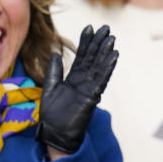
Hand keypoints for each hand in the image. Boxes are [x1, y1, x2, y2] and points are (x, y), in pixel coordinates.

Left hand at [36, 25, 118, 154]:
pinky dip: (107, 67)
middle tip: (106, 27)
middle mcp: (83, 80)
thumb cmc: (52, 115)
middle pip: (93, 58)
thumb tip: (55, 53)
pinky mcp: (92, 96)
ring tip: (112, 38)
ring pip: (99, 66)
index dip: (86, 42)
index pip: (81, 56)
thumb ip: (54, 71)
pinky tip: (113, 56)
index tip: (89, 27)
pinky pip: (101, 79)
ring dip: (106, 52)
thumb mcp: (49, 88)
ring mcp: (89, 87)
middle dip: (99, 42)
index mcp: (73, 78)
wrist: (55, 134)